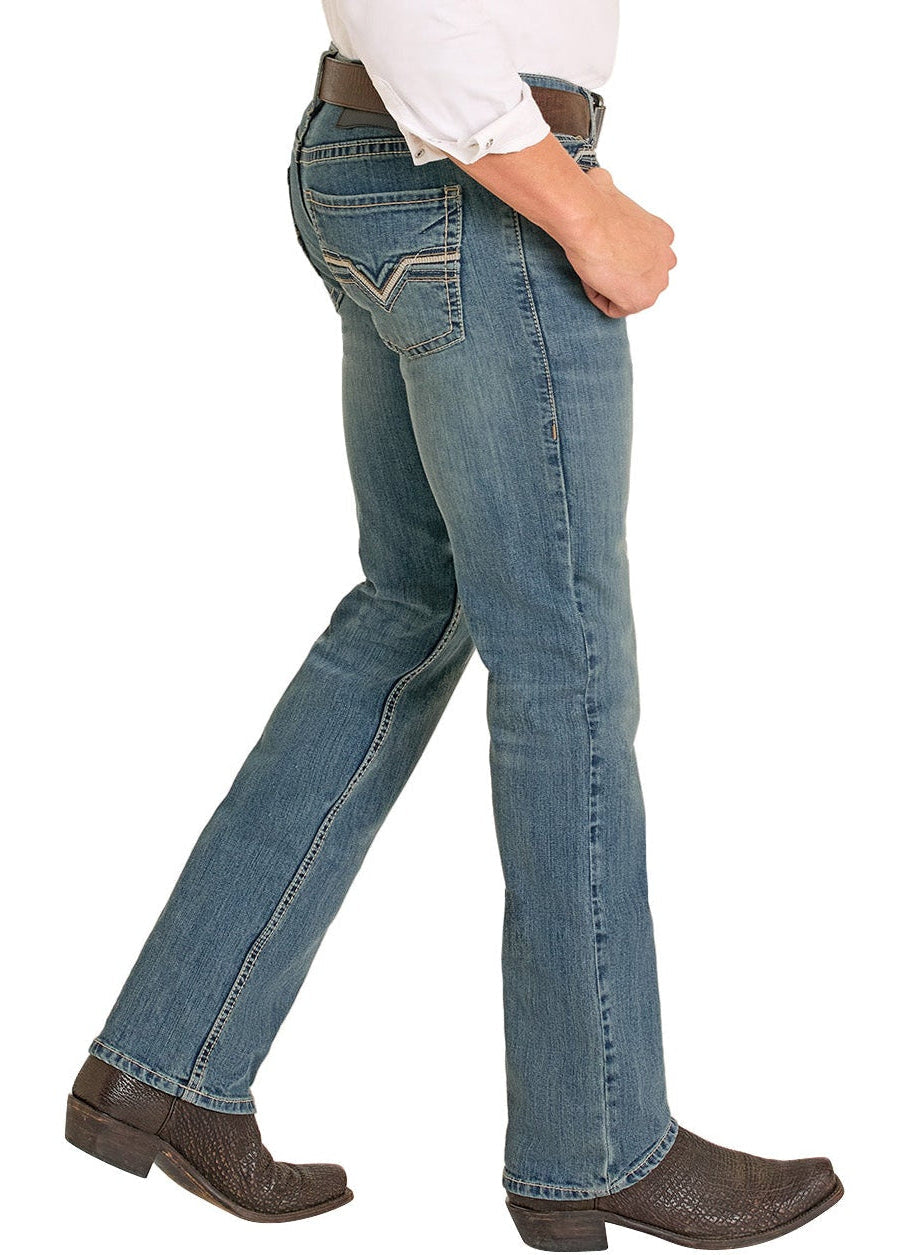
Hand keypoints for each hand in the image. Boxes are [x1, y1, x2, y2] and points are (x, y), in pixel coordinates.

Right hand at [561, 167, 676, 316]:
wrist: (587, 217)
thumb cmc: (593, 202)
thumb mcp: (607, 187)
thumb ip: (609, 190)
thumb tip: (597, 179)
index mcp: (662, 235)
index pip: (644, 260)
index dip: (618, 258)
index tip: (603, 248)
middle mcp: (666, 258)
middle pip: (640, 281)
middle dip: (620, 277)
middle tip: (599, 261)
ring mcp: (657, 281)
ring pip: (628, 296)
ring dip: (609, 287)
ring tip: (596, 266)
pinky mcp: (641, 299)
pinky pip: (614, 308)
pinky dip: (599, 296)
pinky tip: (594, 276)